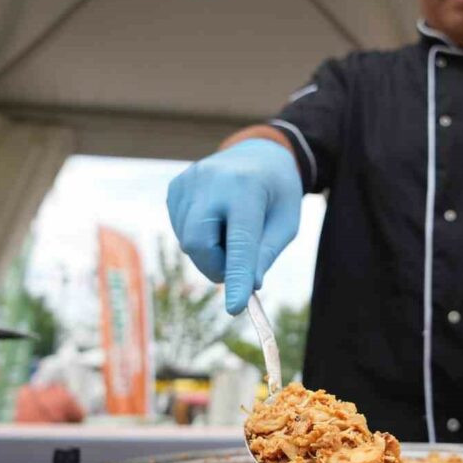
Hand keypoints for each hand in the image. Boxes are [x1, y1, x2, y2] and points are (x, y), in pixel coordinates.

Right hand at [167, 139, 301, 313]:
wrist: (258, 154)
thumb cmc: (277, 193)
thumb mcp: (286, 222)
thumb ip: (266, 253)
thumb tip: (248, 285)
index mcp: (247, 187)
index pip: (239, 241)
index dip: (236, 276)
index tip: (235, 308)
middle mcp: (212, 180)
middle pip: (198, 243)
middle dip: (217, 267)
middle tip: (238, 269)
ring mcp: (188, 182)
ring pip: (188, 241)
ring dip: (211, 252)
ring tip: (233, 230)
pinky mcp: (176, 188)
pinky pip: (181, 230)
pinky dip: (200, 239)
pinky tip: (217, 221)